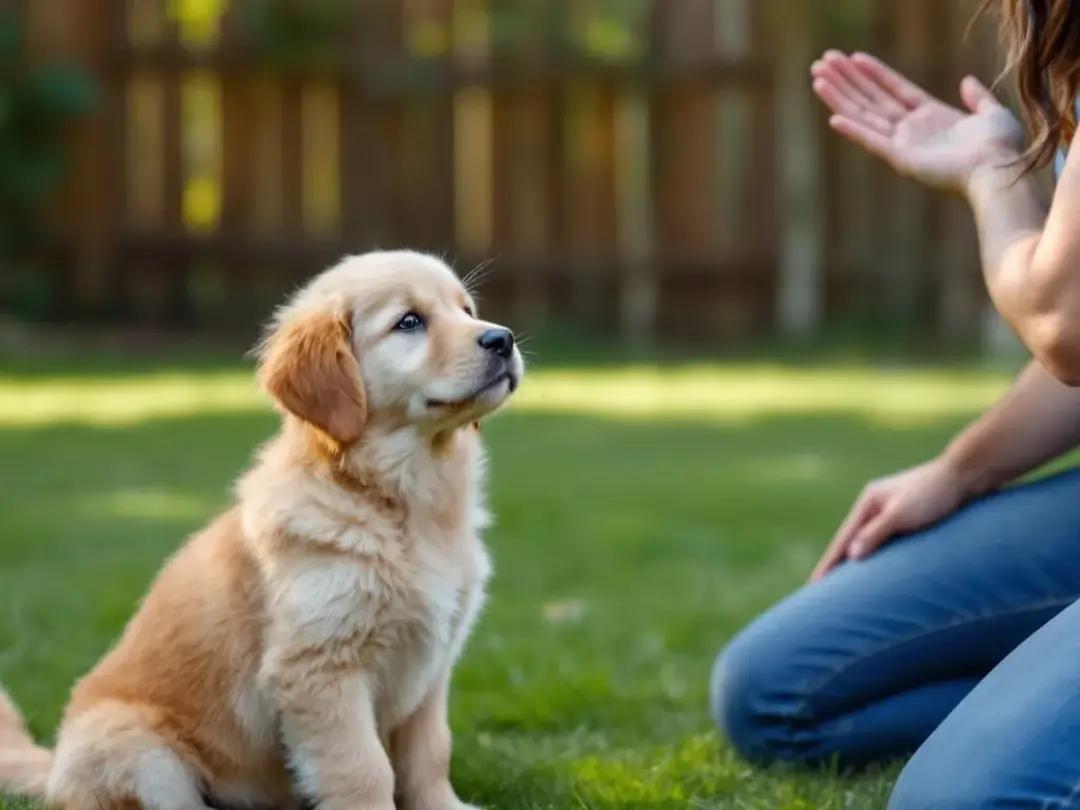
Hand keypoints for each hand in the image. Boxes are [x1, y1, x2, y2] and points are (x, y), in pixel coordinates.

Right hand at [809, 457, 969, 581]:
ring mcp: (892, 515)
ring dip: (856, 565)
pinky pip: (886, 546)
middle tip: (820, 592)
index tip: (813, 585)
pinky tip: (877, 574)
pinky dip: (877, 561)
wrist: (967, 476)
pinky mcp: (910, 522)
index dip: (827, 564)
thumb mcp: (902, 513)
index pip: (842, 540)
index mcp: (868, 503)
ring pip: (869, 545)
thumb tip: (851, 556)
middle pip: (851, 543)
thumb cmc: (934, 493)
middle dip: (836, 566)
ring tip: (844, 589)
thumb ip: (876, 533)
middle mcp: (875, 508)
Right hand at [811, 50, 1024, 193]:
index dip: (874, 73)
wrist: (998, 171)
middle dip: (846, 80)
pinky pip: (872, 141)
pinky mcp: (900, 159)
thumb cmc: (1000, 147)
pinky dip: (853, 131)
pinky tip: (833, 118)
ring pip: (864, 114)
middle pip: (871, 98)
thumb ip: (977, 97)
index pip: (894, 89)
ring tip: (817, 79)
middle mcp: (911, 129)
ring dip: (840, 97)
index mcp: (931, 115)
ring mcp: (903, 144)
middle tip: (822, 63)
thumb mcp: (991, 113)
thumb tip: (966, 81)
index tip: (853, 57)